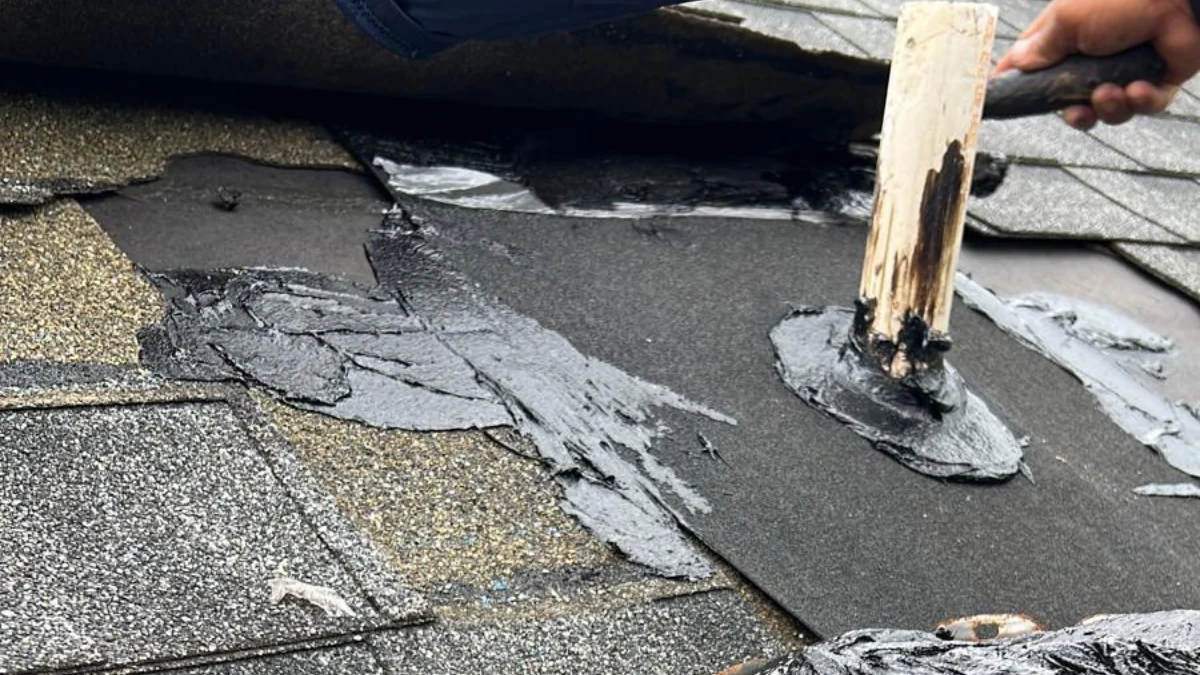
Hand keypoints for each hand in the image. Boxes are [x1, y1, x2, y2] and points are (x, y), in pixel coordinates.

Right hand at [994, 0, 1199, 128]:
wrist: (1181, 2)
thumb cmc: (1124, 0)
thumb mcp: (1068, 19)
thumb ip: (1040, 46)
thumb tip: (1015, 64)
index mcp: (1067, 37)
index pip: (1032, 64)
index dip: (1018, 83)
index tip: (1003, 99)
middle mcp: (1092, 57)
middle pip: (1068, 100)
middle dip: (1072, 111)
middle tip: (1074, 107)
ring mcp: (1123, 71)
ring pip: (1104, 112)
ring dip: (1106, 109)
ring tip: (1112, 92)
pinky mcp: (1155, 81)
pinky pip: (1141, 109)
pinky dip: (1139, 102)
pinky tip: (1139, 87)